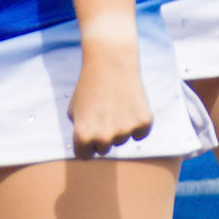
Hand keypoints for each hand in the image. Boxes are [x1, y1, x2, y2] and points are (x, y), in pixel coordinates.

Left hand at [68, 37, 153, 156]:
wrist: (110, 62)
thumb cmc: (89, 85)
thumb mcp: (74, 110)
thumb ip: (81, 130)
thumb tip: (92, 145)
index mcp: (83, 135)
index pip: (85, 155)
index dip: (86, 144)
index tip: (90, 131)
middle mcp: (103, 137)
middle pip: (104, 149)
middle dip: (103, 135)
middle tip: (105, 113)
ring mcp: (125, 131)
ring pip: (122, 139)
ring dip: (120, 127)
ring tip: (117, 105)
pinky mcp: (143, 122)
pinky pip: (140, 134)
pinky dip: (138, 124)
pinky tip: (131, 106)